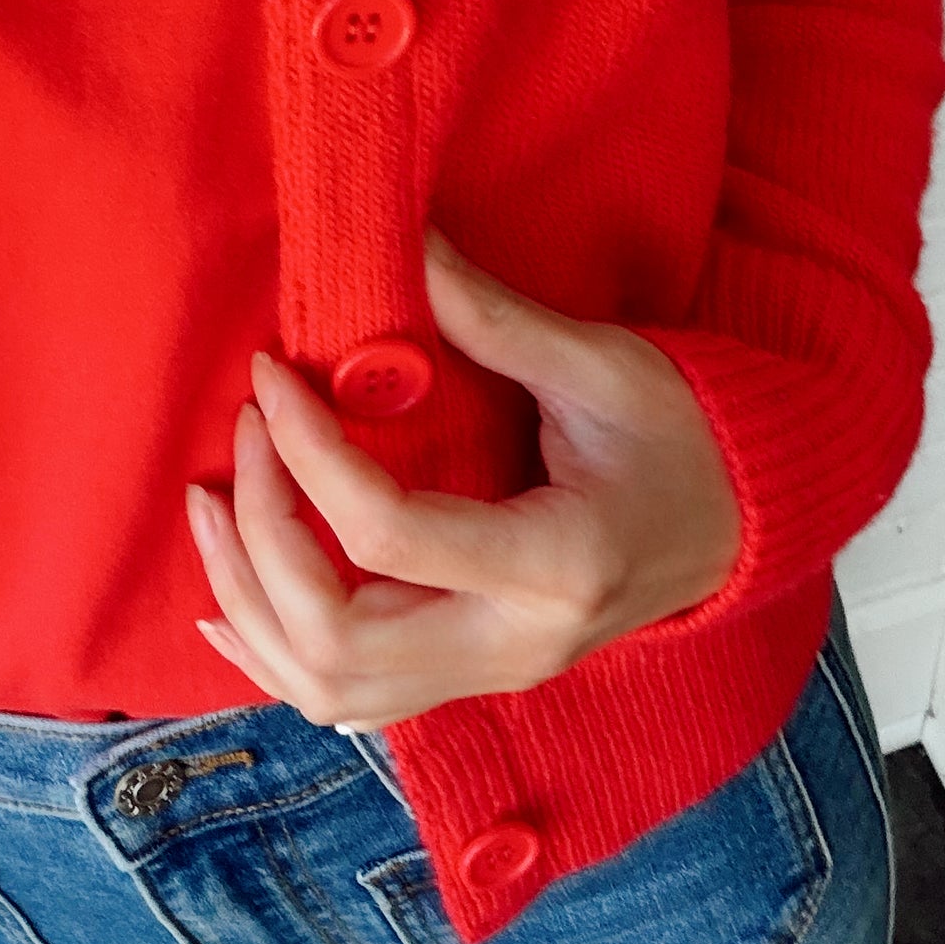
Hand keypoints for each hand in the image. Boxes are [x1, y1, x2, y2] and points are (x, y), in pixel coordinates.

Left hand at [183, 226, 742, 727]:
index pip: (388, 535)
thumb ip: (488, 315)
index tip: (273, 372)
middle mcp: (516, 647)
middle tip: (245, 432)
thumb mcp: (596, 362)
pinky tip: (226, 602)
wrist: (737, 518)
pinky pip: (347, 702)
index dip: (308, 450)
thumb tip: (398, 241)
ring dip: (248, 599)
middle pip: (339, 639)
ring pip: (329, 690)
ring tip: (207, 504)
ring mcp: (490, 678)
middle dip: (262, 533)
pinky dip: (270, 653)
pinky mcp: (470, 680)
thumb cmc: (679, 432)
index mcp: (555, 566)